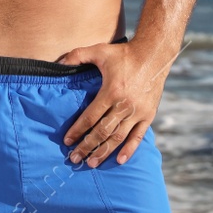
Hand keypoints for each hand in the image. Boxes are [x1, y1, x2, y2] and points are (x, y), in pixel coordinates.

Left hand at [54, 38, 168, 166]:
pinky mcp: (148, 115)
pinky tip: (119, 160)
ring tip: (91, 163)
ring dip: (104, 152)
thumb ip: (76, 55)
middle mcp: (124, 105)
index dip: (77, 130)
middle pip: (102, 131)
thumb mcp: (99, 50)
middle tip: (74, 158)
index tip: (67, 141)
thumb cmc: (124, 53)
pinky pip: (138, 136)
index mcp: (111, 91)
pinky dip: (129, 150)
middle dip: (87, 146)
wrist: (154, 54)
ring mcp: (138, 112)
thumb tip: (57, 63)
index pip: (90, 117)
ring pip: (118, 137)